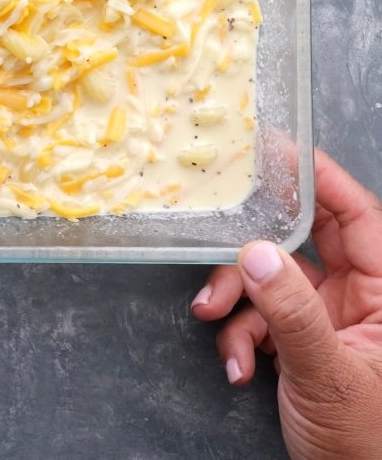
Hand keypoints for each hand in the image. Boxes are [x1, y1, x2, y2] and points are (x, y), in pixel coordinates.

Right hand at [192, 149, 381, 459]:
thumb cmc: (368, 449)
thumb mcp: (329, 377)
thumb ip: (292, 311)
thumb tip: (255, 251)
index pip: (358, 217)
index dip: (320, 178)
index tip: (277, 149)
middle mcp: (363, 299)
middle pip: (304, 241)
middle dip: (255, 244)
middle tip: (218, 226)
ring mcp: (332, 320)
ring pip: (272, 279)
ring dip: (235, 296)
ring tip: (212, 319)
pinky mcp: (304, 343)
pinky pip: (262, 316)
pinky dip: (239, 333)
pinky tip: (236, 364)